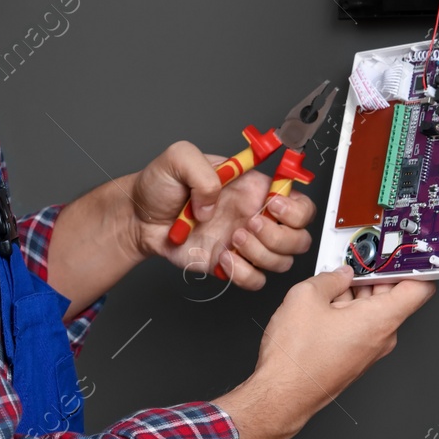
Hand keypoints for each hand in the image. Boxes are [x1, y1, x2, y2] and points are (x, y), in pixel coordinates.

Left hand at [128, 141, 317, 289]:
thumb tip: (217, 201)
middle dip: (280, 235)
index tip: (273, 205)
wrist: (138, 218)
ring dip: (261, 253)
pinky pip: (256, 280)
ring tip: (232, 239)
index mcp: (253, 189)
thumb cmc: (160, 186)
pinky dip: (243, 273)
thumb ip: (203, 171)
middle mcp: (254, 217)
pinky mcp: (230, 266)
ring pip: (282, 261)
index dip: (296, 208)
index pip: (298, 201)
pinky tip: (223, 258)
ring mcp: (245, 244)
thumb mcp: (179, 157)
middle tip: (248, 224)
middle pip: (300, 237)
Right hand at [213, 267, 436, 438]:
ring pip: (373, 311)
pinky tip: (326, 301)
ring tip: (332, 279)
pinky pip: (360, 326)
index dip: (415, 265)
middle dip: (375, 274)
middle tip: (356, 258)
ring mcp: (368, 350)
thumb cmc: (297, 358)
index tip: (405, 252)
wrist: (282, 394)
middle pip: (393, 296)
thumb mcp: (305, 297)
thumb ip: (328, 278)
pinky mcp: (355, 358)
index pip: (420, 288)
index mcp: (380, 320)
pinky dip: (348, 309)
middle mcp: (381, 337)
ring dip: (357, 292)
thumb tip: (337, 274)